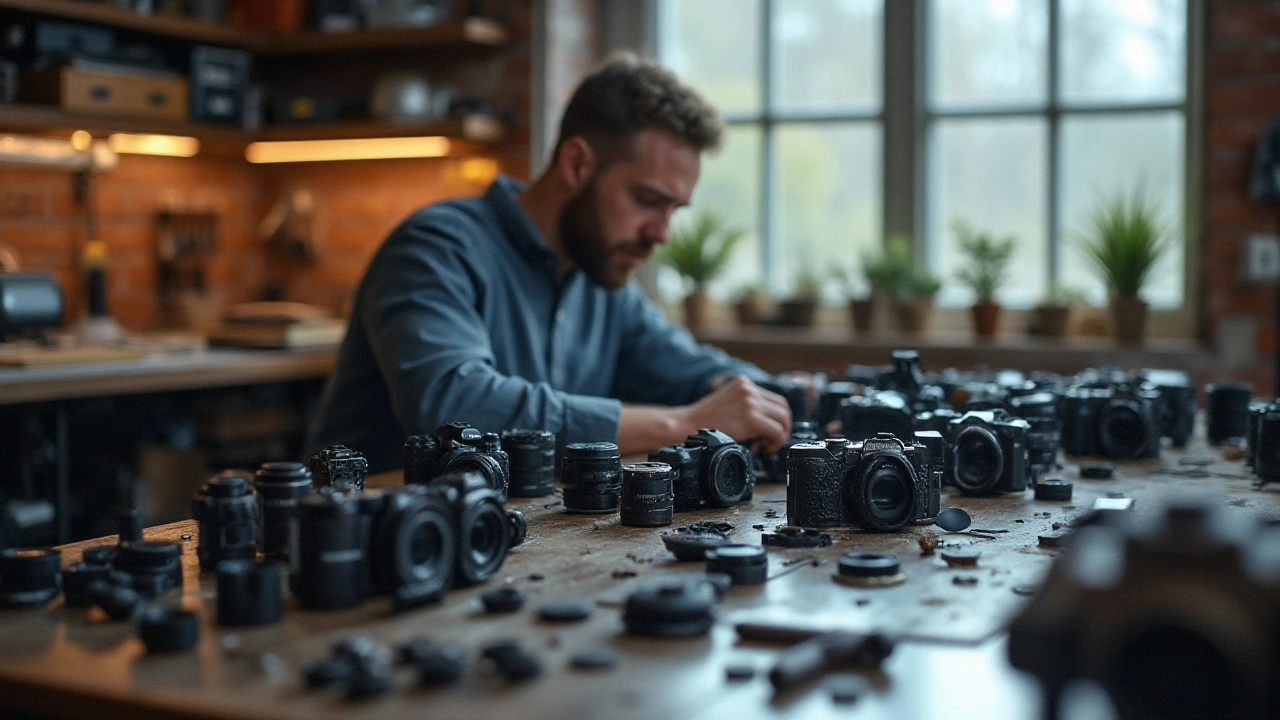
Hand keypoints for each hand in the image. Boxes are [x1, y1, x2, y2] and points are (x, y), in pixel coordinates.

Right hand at [676, 376, 791, 453]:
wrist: (686, 426)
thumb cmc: (705, 423)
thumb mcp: (728, 405)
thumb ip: (748, 408)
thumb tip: (772, 425)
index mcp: (744, 383)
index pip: (775, 400)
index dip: (775, 420)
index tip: (764, 434)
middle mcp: (749, 389)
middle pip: (784, 408)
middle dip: (781, 428)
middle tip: (766, 442)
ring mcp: (751, 401)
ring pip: (784, 419)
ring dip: (779, 436)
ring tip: (763, 446)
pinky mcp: (751, 416)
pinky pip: (777, 431)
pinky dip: (774, 443)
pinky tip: (760, 448)